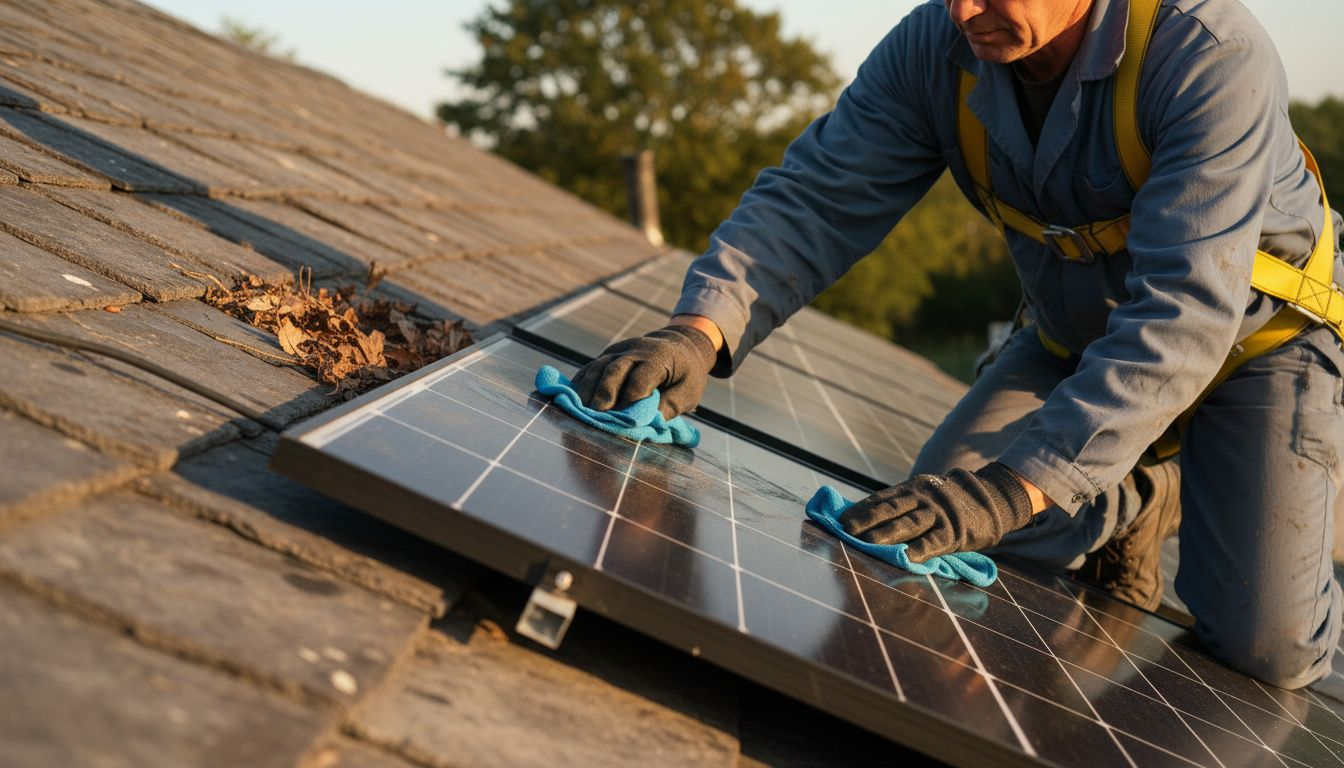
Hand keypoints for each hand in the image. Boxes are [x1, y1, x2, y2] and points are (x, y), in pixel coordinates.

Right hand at [571, 324, 716, 419]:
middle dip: (603, 396)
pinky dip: (580, 384)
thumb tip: (647, 424)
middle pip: (614, 370)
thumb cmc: (686, 374)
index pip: (640, 379)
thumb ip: (669, 406)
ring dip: (587, 391)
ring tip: (581, 413)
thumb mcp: (688, 391)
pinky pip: (590, 367)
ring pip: (597, 367)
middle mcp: (635, 349)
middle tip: (596, 419)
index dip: (630, 400)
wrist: (679, 344)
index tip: (623, 421)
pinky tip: (572, 400)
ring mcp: (618, 350)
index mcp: (659, 357)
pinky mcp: (607, 354)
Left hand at [839, 463, 1034, 561]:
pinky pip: (935, 541)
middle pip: (890, 509)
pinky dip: (920, 549)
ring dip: (886, 534)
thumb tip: (863, 518)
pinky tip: (906, 558)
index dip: (859, 509)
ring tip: (867, 544)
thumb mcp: (923, 495)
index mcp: (911, 489)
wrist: (990, 497)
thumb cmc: (947, 502)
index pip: (880, 498)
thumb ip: (900, 505)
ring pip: (908, 523)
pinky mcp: (955, 531)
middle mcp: (922, 498)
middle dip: (867, 520)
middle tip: (846, 531)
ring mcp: (938, 513)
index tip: (839, 520)